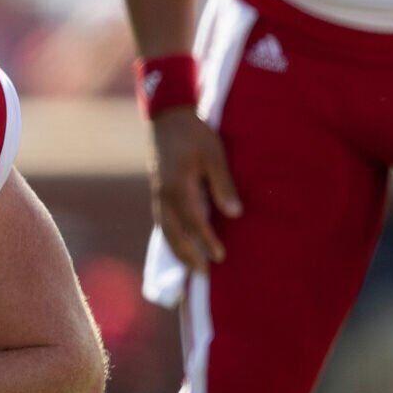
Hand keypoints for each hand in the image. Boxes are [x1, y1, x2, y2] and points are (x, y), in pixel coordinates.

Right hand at [148, 106, 240, 272]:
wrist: (166, 118)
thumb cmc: (194, 133)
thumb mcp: (214, 155)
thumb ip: (222, 185)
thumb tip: (234, 214)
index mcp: (177, 188)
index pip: (193, 222)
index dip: (206, 241)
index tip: (220, 256)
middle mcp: (163, 196)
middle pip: (174, 234)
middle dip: (188, 255)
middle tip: (203, 274)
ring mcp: (158, 195)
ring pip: (165, 231)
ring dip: (177, 250)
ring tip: (190, 266)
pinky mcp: (158, 193)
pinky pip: (162, 222)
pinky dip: (171, 238)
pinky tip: (180, 244)